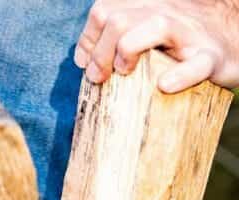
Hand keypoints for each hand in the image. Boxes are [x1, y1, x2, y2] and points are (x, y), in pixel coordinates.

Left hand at [74, 0, 238, 92]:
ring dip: (128, 50)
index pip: (104, 11)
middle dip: (100, 52)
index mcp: (146, 7)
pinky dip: (180, 75)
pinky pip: (196, 64)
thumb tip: (83, 58)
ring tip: (124, 73)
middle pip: (119, 20)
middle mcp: (166, 13)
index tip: (87, 63)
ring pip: (156, 26)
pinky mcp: (211, 57)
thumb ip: (114, 39)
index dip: (88, 39)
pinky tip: (164, 86)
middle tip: (100, 77)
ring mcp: (189, 33)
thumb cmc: (178, 45)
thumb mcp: (144, 34)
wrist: (234, 43)